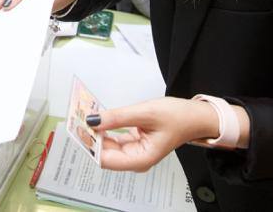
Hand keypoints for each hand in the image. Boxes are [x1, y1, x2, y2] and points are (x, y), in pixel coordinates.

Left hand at [90, 97, 220, 171]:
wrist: (196, 116)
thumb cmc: (178, 117)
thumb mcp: (145, 113)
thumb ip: (117, 118)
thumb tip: (93, 121)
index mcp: (141, 159)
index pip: (105, 159)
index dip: (90, 144)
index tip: (78, 128)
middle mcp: (135, 159)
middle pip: (104, 153)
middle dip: (90, 136)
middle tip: (76, 117)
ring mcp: (134, 152)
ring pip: (107, 145)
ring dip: (96, 131)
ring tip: (83, 115)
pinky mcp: (134, 143)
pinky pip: (114, 138)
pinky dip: (106, 128)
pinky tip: (98, 117)